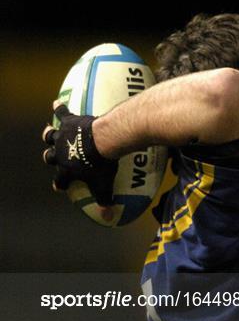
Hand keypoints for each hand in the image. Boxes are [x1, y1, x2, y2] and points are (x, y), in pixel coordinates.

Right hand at [42, 101, 118, 216]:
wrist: (103, 141)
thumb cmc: (103, 165)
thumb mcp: (105, 185)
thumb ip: (106, 201)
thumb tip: (109, 217)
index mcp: (67, 171)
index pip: (60, 181)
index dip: (59, 184)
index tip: (59, 186)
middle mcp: (60, 154)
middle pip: (49, 157)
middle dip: (49, 158)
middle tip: (51, 157)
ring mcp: (63, 137)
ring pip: (50, 135)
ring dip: (48, 134)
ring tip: (48, 131)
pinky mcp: (69, 122)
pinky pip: (62, 112)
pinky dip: (59, 108)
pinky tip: (57, 103)